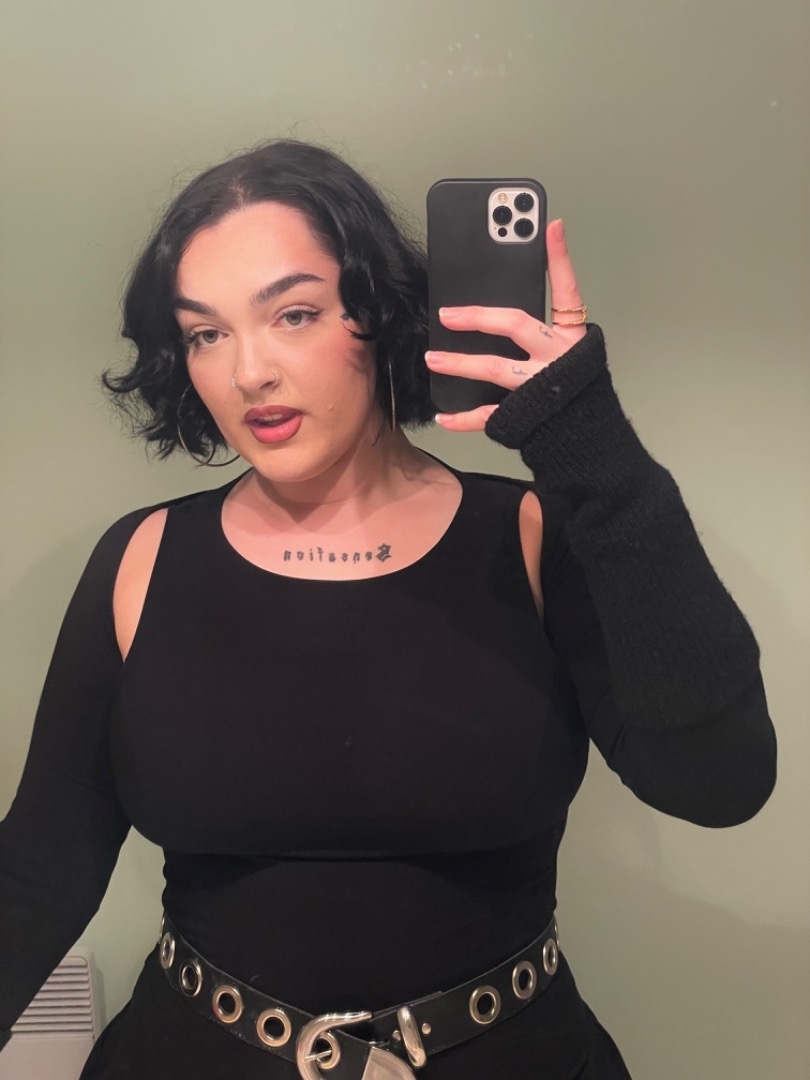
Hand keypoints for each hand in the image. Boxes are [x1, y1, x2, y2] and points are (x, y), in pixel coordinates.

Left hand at [425, 219, 586, 430]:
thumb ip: (549, 323)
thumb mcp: (572, 351)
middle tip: (447, 314)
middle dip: (479, 316)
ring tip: (433, 359)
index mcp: (573, 339)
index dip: (560, 259)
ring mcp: (541, 387)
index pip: (567, 292)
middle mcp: (558, 358)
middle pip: (516, 326)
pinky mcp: (525, 415)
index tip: (549, 226)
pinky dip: (463, 418)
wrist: (588, 437)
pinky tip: (442, 415)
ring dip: (460, 363)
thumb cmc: (576, 391)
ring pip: (496, 369)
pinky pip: (489, 415)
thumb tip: (518, 293)